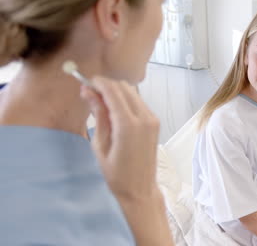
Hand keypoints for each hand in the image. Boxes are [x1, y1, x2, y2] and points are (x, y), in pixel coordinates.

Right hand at [80, 77, 159, 200]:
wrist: (139, 189)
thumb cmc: (116, 174)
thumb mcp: (100, 145)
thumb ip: (98, 115)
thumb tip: (88, 92)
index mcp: (128, 125)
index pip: (113, 91)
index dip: (98, 83)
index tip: (86, 82)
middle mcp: (144, 118)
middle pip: (124, 88)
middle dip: (107, 86)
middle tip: (91, 93)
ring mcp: (152, 119)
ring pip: (133, 92)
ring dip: (116, 92)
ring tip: (101, 104)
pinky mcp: (155, 122)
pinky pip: (139, 102)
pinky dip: (126, 100)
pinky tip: (114, 111)